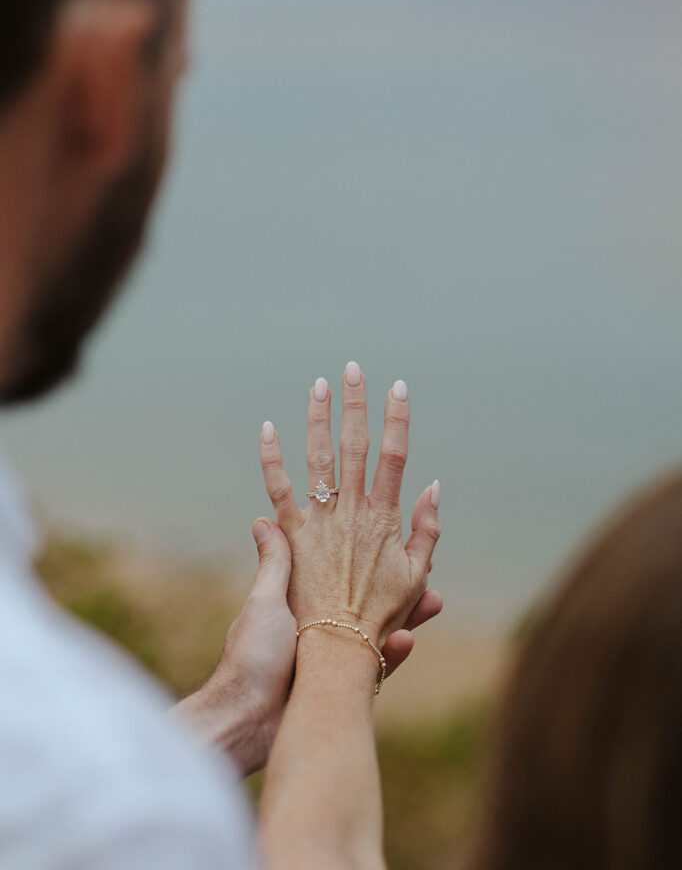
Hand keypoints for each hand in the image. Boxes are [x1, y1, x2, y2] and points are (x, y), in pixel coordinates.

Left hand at [173, 508, 434, 773]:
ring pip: (384, 630)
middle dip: (404, 584)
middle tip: (430, 568)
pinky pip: (381, 665)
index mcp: (305, 602)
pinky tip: (405, 641)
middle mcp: (325, 627)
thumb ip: (275, 563)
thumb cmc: (250, 655)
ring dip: (410, 616)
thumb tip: (263, 518)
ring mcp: (338, 657)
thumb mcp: (265, 601)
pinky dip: (395, 652)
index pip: (345, 571)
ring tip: (433, 600)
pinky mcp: (349, 685)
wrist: (245, 718)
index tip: (391, 535)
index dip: (370, 555)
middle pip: (374, 600)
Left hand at [259, 362, 441, 651]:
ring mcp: (318, 523)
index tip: (398, 388)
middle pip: (355, 446)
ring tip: (318, 385)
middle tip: (354, 369)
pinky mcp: (289, 539)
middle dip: (355, 404)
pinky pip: (278, 491)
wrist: (333, 660)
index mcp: (384, 521)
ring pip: (318, 458)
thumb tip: (433, 487)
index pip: (394, 457)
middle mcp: (351, 514)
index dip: (397, 419)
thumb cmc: (378, 624)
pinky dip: (271, 459)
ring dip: (318, 418)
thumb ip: (425, 532)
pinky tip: (267, 429)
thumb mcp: (416, 579)